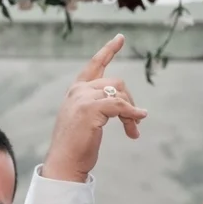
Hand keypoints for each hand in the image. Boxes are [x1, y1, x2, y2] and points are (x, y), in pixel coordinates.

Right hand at [40, 35, 148, 183]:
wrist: (63, 165)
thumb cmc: (75, 149)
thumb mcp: (85, 122)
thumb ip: (99, 108)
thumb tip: (125, 108)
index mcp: (75, 92)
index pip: (94, 66)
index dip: (108, 51)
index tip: (120, 38)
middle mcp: (78, 91)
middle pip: (115, 83)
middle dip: (129, 102)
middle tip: (135, 126)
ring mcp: (83, 98)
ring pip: (119, 93)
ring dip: (131, 112)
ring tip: (133, 131)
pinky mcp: (90, 109)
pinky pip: (119, 106)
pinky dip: (132, 113)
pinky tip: (139, 119)